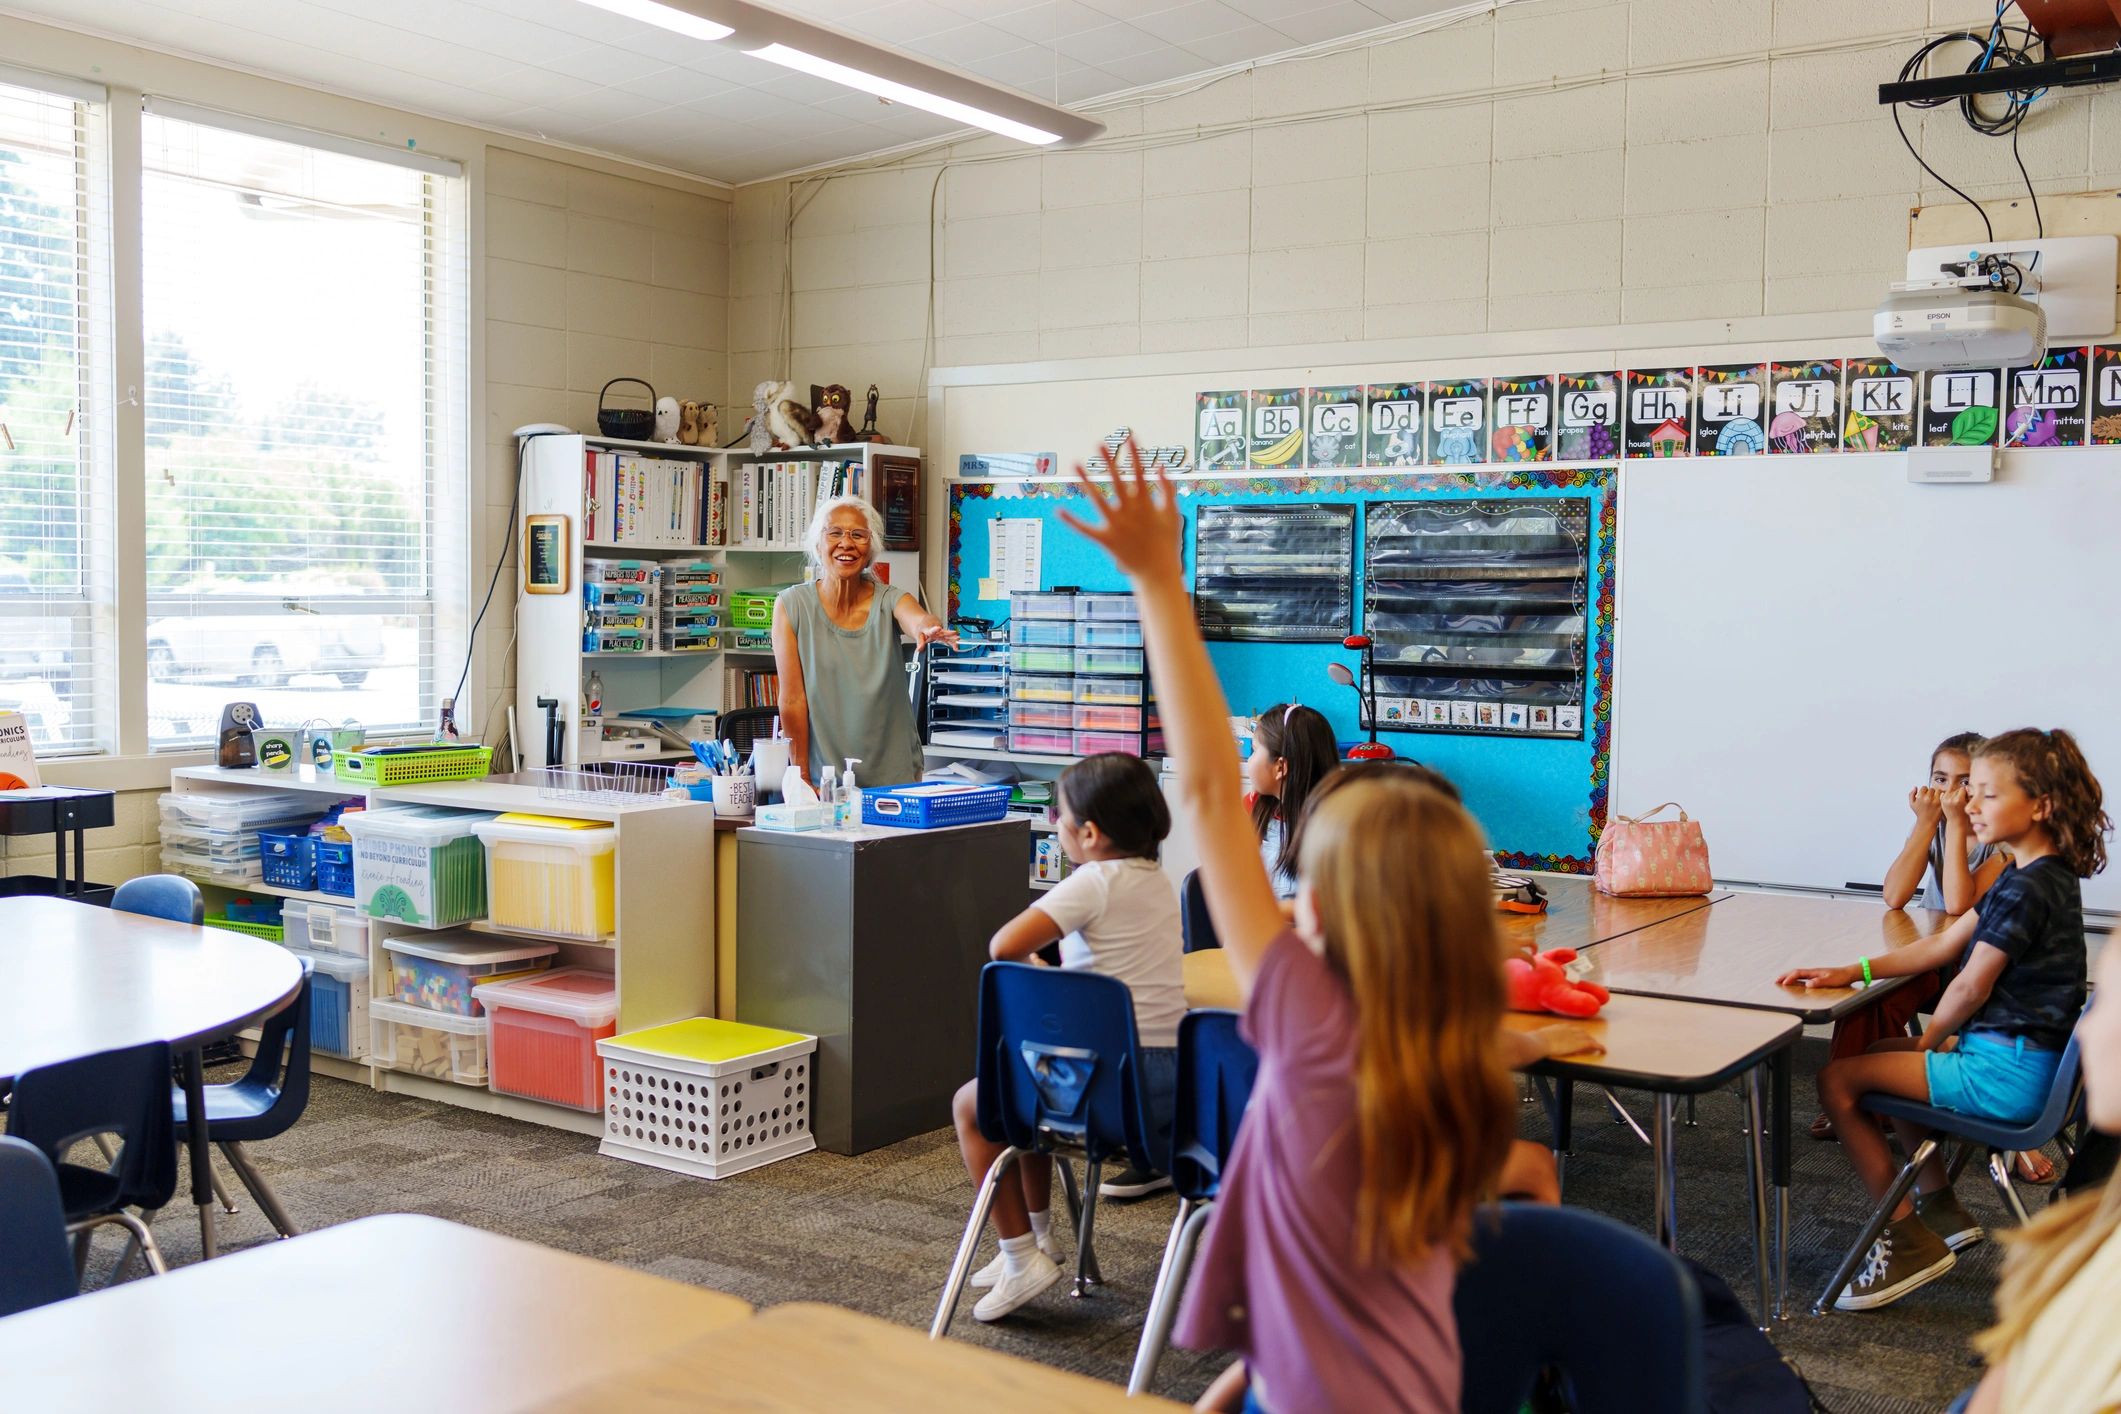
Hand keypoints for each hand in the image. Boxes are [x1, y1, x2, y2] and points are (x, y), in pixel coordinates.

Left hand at [916, 623, 958, 649]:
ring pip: (948, 635)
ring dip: (953, 637)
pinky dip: (953, 643)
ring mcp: (941, 633)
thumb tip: (919, 649)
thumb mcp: (919, 634)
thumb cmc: (924, 627)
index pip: (932, 629)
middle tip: (955, 633)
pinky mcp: (944, 635)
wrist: (927, 622)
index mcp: (929, 628)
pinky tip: (956, 647)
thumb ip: (920, 642)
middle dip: (949, 633)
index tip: (939, 628)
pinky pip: (948, 639)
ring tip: (958, 639)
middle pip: (943, 631)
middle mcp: (937, 630)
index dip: (935, 629)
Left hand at [1056, 437, 1183, 585]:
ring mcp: (1116, 525)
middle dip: (1109, 462)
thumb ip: (1167, 490)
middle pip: (1116, 481)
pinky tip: (1059, 510)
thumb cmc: (1167, 543)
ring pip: (1098, 499)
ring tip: (1075, 464)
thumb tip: (1161, 468)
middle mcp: (1129, 512)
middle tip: (1100, 443)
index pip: (1139, 473)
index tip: (1130, 438)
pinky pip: (1085, 529)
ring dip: (1086, 481)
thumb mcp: (1171, 515)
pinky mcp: (1105, 540)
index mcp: (1146, 504)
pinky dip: (1072, 521)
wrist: (1157, 573)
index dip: (1135, 454)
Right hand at [1533, 1022, 1603, 1058]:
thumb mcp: (1537, 1037)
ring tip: (1596, 1046)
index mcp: (1558, 1027)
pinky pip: (1593, 1044)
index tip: (1577, 1036)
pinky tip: (1603, 1050)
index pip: (1571, 1028)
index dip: (1576, 1032)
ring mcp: (1575, 1035)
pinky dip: (1599, 1047)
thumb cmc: (1534, 1041)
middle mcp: (1568, 1029)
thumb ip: (1540, 1038)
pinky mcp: (1580, 1043)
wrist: (1539, 1042)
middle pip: (1581, 1032)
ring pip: (1588, 1037)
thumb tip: (1534, 1042)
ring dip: (1592, 1041)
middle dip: (1586, 1036)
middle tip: (1590, 1041)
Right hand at [1777, 964, 1860, 989]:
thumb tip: (1807, 984)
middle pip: (1795, 972)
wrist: (1849, 973)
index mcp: (1814, 972)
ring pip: (1798, 974)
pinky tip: (1795, 982)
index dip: (1790, 978)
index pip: (1798, 973)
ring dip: (1789, 976)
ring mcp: (1814, 974)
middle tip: (1776, 980)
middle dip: (1785, 976)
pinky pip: (1802, 976)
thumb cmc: (1841, 977)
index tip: (1783, 983)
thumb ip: (1819, 982)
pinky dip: (1795, 978)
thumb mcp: (1831, 981)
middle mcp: (1813, 972)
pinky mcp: (1817, 976)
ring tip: (1782, 981)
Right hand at [1908, 786, 1943, 828]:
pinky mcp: (1941, 804)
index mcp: (1920, 797)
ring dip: (1937, 793)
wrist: (1927, 822)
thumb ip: (1911, 794)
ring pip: (1939, 791)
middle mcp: (1928, 798)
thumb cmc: (1920, 813)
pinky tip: (1939, 801)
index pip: (1924, 787)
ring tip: (1936, 798)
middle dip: (1931, 792)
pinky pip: (1943, 796)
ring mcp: (1935, 801)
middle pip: (1932, 789)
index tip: (1925, 794)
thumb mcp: (1912, 804)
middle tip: (1931, 796)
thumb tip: (1915, 787)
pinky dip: (1942, 797)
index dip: (1924, 790)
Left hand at [1940, 783, 1968, 823]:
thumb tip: (1966, 787)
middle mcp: (1950, 799)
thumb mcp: (1968, 804)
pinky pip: (1945, 794)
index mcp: (1958, 800)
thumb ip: (1967, 795)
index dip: (1965, 792)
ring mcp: (1945, 800)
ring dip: (1954, 794)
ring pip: (1950, 791)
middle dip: (1959, 793)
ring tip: (1956, 800)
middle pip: (1956, 790)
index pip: (1962, 789)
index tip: (1966, 795)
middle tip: (1961, 799)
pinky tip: (1951, 800)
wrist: (1956, 822)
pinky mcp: (1941, 801)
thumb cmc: (1964, 814)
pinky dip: (1948, 795)